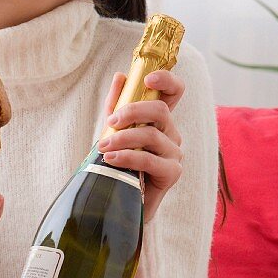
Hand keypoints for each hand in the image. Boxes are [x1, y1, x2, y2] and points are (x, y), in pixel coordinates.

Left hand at [99, 70, 184, 220]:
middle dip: (132, 111)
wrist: (121, 201)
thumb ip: (116, 105)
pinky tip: (111, 160)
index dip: (167, 80)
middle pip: (160, 110)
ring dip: (123, 139)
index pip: (174, 92)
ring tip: (103, 148)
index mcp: (160, 120)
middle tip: (110, 122)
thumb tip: (120, 77)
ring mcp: (174, 153)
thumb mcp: (113, 132)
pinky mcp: (172, 173)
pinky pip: (150, 159)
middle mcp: (171, 133)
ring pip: (151, 135)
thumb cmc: (119, 164)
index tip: (148, 78)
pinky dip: (127, 157)